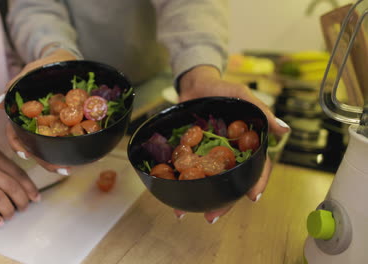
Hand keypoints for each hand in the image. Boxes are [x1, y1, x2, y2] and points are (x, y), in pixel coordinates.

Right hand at [0, 48, 76, 171]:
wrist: (69, 58)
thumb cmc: (48, 64)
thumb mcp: (31, 71)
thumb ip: (16, 84)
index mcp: (27, 113)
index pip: (16, 134)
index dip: (20, 146)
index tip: (27, 155)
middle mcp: (40, 122)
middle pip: (37, 145)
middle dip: (45, 160)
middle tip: (58, 168)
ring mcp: (57, 123)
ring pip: (55, 146)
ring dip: (61, 158)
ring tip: (71, 167)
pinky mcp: (74, 121)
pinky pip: (75, 136)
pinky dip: (80, 146)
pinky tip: (90, 155)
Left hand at [175, 65, 289, 222]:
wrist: (193, 84)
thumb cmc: (222, 88)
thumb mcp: (242, 96)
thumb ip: (261, 111)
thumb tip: (284, 130)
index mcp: (246, 144)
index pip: (258, 166)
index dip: (257, 181)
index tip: (252, 196)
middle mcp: (230, 154)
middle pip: (231, 181)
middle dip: (224, 201)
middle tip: (213, 216)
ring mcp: (209, 155)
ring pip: (210, 182)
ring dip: (201, 199)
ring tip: (187, 213)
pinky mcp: (192, 154)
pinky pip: (188, 172)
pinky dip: (181, 185)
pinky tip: (173, 199)